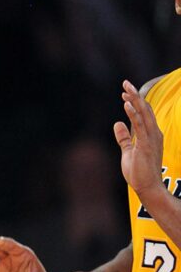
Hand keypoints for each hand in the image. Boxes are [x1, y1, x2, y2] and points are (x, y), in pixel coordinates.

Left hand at [114, 79, 164, 200]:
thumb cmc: (139, 171)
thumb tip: (117, 123)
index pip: (144, 113)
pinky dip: (134, 114)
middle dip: (135, 96)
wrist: (148, 188)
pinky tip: (127, 105)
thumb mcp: (129, 150)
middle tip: (125, 83)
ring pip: (144, 114)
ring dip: (135, 101)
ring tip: (126, 89)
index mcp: (151, 135)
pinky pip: (140, 126)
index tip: (124, 93)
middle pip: (145, 110)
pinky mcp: (146, 145)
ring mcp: (151, 139)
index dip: (135, 102)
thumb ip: (124, 137)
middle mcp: (154, 134)